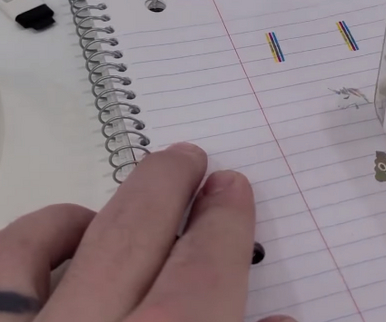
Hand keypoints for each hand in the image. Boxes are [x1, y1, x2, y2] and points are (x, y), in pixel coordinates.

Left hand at [0, 143, 294, 321]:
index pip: (204, 272)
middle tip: (188, 159)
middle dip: (168, 188)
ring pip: (61, 246)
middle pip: (135, 239)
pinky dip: (35, 238)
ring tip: (139, 193)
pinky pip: (3, 268)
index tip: (231, 191)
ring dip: (107, 210)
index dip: (223, 224)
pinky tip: (62, 238)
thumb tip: (279, 319)